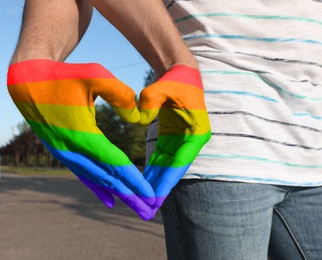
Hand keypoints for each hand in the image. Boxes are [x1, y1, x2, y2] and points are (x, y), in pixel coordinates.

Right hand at [7, 59, 155, 219]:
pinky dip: (97, 188)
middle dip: (130, 196)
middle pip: (107, 178)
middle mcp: (73, 150)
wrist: (28, 81)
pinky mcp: (62, 151)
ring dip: (117, 195)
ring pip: (96, 180)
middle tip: (149, 212)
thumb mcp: (95, 75)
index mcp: (83, 134)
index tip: (151, 196)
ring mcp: (65, 153)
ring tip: (135, 208)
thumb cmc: (64, 76)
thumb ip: (120, 94)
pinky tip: (109, 200)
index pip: (115, 164)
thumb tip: (138, 118)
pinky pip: (83, 174)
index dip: (134, 181)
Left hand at [139, 65, 210, 213]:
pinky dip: (152, 170)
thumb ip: (151, 99)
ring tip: (142, 201)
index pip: (179, 163)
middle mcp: (190, 141)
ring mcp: (181, 141)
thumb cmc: (177, 79)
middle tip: (147, 209)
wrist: (182, 73)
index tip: (154, 198)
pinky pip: (161, 158)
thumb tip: (138, 119)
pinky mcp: (172, 138)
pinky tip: (141, 181)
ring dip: (155, 182)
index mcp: (196, 133)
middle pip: (172, 170)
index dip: (166, 182)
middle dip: (159, 189)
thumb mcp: (164, 86)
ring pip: (166, 167)